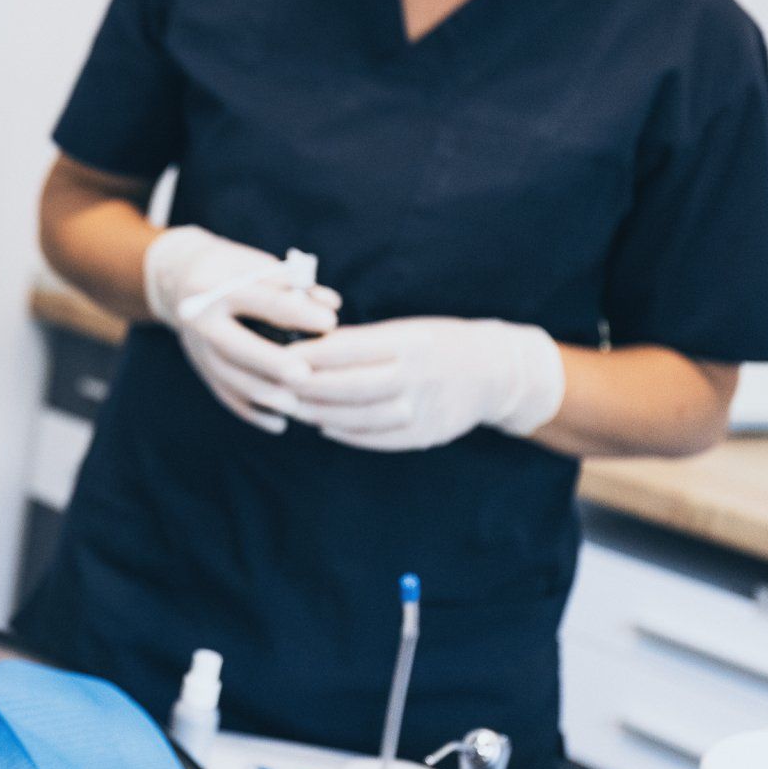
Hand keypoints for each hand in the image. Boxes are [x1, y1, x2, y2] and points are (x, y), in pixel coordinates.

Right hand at [144, 226, 339, 433]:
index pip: (262, 301)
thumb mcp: (256, 264)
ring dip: (267, 395)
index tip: (330, 322)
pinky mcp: (201, 369)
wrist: (176, 280)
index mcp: (215, 286)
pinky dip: (254, 413)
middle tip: (307, 376)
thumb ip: (294, 284)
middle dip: (274, 364)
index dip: (298, 312)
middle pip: (240, 348)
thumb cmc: (231, 269)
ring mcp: (198, 349)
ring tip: (300, 404)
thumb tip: (331, 305)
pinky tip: (279, 422)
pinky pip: (227, 397)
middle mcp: (201, 320)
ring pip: (233, 379)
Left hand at [270, 317, 565, 450]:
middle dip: (304, 388)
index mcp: (406, 341)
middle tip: (271, 386)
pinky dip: (345, 433)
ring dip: (318, 414)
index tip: (276, 353)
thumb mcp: (403, 330)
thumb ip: (359, 343)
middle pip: (346, 386)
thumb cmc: (435, 342)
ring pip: (357, 416)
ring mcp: (422, 408)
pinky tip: (324, 425)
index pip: (345, 349)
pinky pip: (376, 438)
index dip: (307, 354)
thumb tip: (304, 349)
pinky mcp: (425, 435)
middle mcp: (414, 375)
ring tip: (291, 407)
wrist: (495, 371)